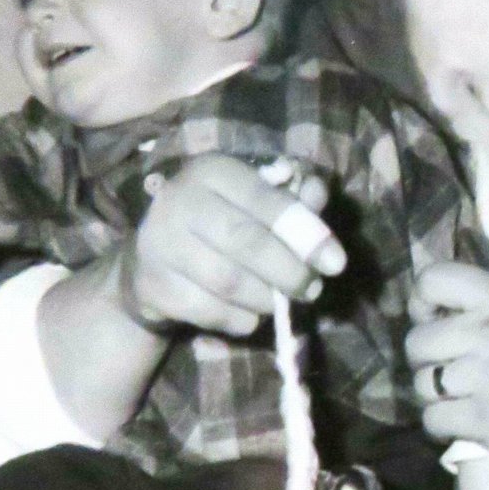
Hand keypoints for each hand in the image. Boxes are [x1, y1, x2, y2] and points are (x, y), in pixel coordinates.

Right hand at [115, 154, 345, 336]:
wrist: (153, 259)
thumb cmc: (220, 224)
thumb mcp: (255, 203)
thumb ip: (292, 202)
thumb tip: (318, 195)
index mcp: (212, 171)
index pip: (266, 199)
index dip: (306, 232)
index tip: (336, 263)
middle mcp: (179, 200)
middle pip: (246, 241)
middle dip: (289, 272)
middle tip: (312, 289)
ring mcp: (159, 243)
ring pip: (227, 281)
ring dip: (265, 298)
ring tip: (278, 301)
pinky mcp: (151, 284)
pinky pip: (207, 311)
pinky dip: (238, 319)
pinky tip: (247, 314)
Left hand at [406, 263, 488, 478]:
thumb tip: (445, 308)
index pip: (432, 280)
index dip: (422, 302)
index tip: (434, 319)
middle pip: (417, 341)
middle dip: (427, 360)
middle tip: (450, 371)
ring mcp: (486, 377)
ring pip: (422, 384)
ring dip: (436, 396)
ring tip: (462, 400)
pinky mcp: (486, 422)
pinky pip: (434, 421)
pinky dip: (444, 426)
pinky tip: (467, 423)